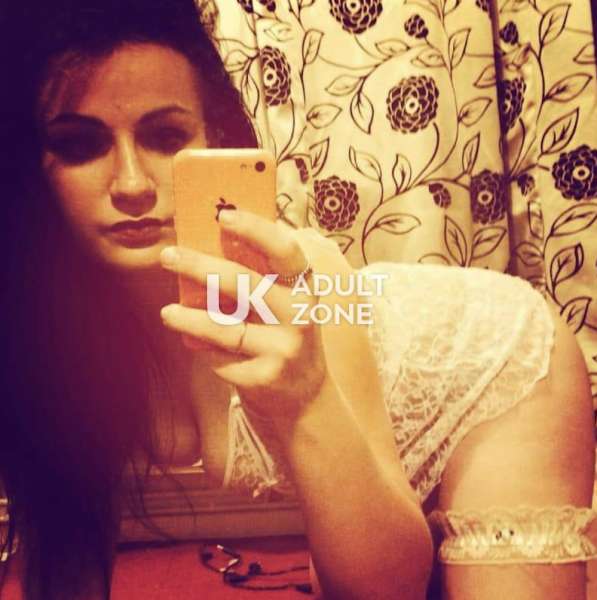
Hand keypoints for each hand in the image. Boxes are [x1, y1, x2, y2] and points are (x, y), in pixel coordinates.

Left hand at [159, 210, 326, 423]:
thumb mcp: (285, 304)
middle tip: (168, 256)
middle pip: (244, 285)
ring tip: (167, 312)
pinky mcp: (265, 378)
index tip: (223, 216)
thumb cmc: (284, 335)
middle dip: (200, 267)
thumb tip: (210, 244)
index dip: (256, 230)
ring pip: (225, 328)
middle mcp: (300, 316)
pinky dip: (204, 350)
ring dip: (189, 318)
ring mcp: (284, 349)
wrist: (305, 396)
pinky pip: (221, 359)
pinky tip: (196, 345)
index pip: (285, 251)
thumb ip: (260, 277)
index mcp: (305, 288)